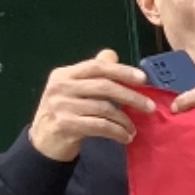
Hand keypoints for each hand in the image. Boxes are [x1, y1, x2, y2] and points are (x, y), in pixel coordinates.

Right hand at [27, 49, 154, 160]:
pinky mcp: (66, 124)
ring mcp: (61, 105)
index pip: (97, 67)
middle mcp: (60, 87)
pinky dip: (117, 132)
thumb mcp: (74, 89)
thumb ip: (93, 74)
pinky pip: (100, 126)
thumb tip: (112, 54)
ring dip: (125, 121)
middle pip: (104, 87)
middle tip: (150, 107)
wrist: (44, 140)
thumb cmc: (65, 112)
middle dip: (131, 96)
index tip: (143, 79)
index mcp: (64, 74)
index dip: (121, 71)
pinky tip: (125, 137)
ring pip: (104, 109)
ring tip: (133, 129)